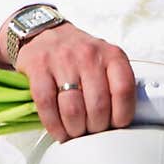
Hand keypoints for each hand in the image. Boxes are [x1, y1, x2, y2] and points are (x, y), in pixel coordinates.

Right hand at [9, 21, 136, 143]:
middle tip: (91, 130)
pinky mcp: (39, 67)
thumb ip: (116, 85)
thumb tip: (119, 122)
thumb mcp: (106, 60)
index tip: (115, 124)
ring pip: (73, 110)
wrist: (47, 32)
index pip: (124, 89)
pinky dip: (53, 125)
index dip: (121, 115)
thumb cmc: (80, 54)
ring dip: (74, 130)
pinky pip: (47, 105)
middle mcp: (89, 54)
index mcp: (111, 54)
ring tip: (75, 131)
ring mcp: (63, 60)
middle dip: (95, 128)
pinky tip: (58, 129)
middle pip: (98, 106)